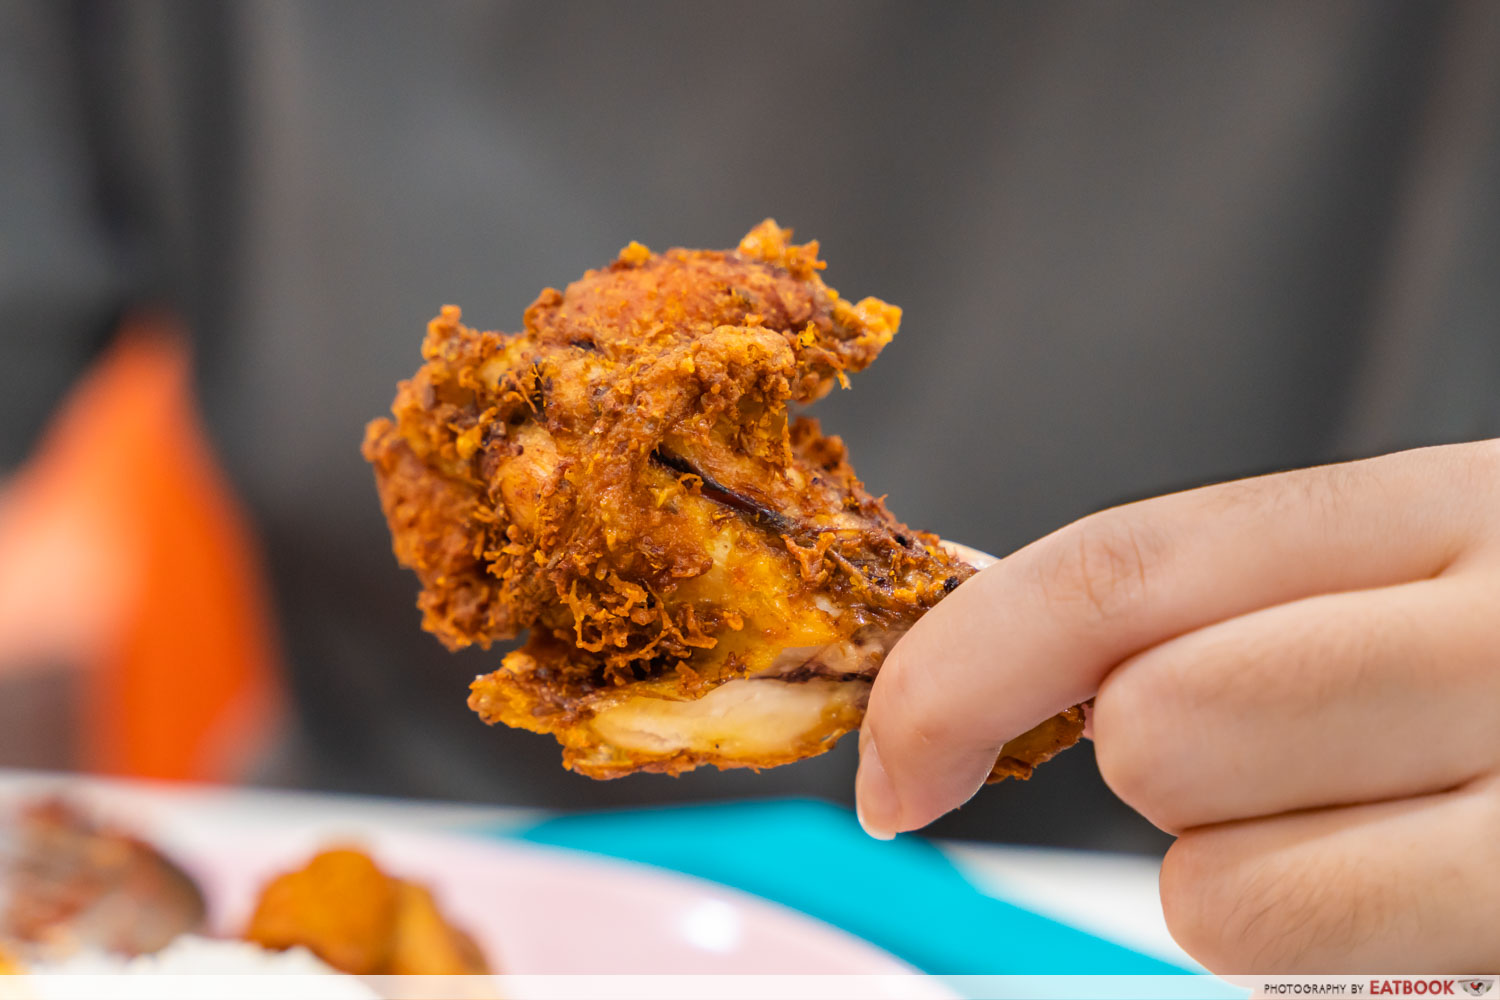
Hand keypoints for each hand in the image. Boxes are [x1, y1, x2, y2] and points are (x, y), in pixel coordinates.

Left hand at [857, 441, 1499, 971]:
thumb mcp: (1409, 574)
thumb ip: (1220, 605)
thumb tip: (997, 682)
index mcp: (1437, 508)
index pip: (1122, 568)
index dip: (963, 668)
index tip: (896, 764)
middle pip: (1159, 730)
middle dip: (1158, 773)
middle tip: (1275, 764)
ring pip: (1224, 894)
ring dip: (1248, 883)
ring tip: (1379, 834)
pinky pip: (1317, 970)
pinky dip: (1322, 950)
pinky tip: (1424, 892)